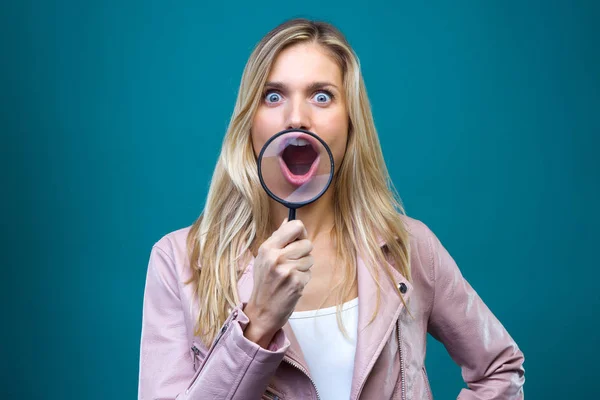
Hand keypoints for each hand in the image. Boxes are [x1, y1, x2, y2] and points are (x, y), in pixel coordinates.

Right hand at [244, 219, 313, 347]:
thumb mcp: (264, 258)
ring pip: (310, 259)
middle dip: (303, 253)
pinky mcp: (296, 283)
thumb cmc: (264, 283)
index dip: (301, 233)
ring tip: (290, 276)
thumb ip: (277, 238)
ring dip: (304, 268)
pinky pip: (309, 273)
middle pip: (307, 243)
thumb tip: (288, 220)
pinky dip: (303, 280)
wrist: (262, 311)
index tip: (297, 241)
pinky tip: (292, 285)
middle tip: (292, 264)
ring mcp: (286, 270)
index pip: (295, 226)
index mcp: (267, 247)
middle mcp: (276, 257)